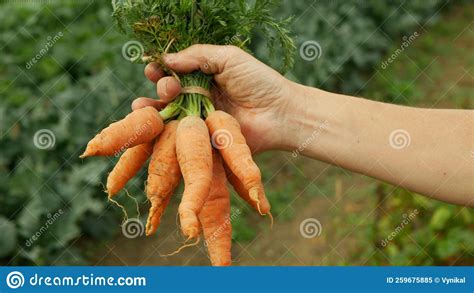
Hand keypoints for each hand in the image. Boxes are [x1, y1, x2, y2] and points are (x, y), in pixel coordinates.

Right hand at [133, 44, 295, 151]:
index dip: (161, 69)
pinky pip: (180, 137)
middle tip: (167, 87)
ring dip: (152, 110)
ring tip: (141, 106)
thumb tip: (167, 59)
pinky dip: (164, 133)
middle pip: (169, 93)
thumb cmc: (259, 82)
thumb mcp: (228, 57)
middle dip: (160, 87)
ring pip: (169, 115)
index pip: (175, 71)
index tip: (153, 68)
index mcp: (205, 76)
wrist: (280, 114)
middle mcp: (200, 98)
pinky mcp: (204, 140)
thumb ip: (198, 55)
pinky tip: (152, 127)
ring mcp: (201, 120)